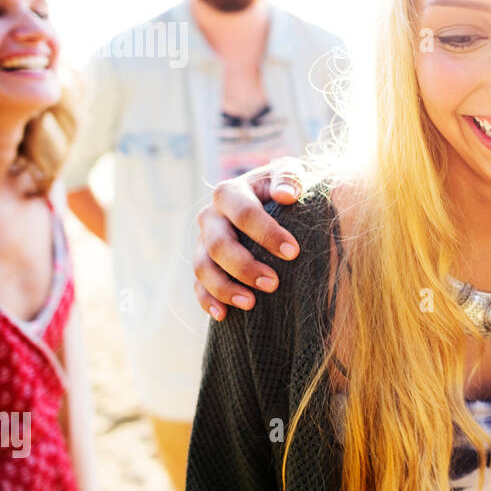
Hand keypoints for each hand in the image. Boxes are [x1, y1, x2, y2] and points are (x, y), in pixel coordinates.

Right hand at [193, 157, 306, 319]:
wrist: (266, 196)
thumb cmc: (280, 186)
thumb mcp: (287, 173)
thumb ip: (288, 179)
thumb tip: (286, 195)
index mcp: (229, 193)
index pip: (244, 214)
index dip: (266, 233)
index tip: (293, 252)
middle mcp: (210, 217)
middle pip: (219, 245)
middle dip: (244, 266)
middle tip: (274, 283)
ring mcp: (203, 242)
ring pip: (202, 268)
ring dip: (224, 288)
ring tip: (251, 304)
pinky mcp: (203, 263)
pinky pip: (198, 285)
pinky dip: (207, 301)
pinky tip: (223, 316)